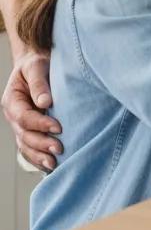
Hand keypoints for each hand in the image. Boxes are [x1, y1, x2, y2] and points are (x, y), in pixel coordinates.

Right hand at [2, 50, 62, 170]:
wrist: (36, 63)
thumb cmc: (37, 63)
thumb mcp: (36, 66)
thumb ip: (39, 83)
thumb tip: (45, 102)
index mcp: (12, 100)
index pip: (24, 117)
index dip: (40, 124)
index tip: (59, 127)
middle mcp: (14, 115)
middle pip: (24, 135)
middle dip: (41, 144)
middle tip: (60, 149)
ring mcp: (20, 125)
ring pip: (25, 145)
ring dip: (39, 156)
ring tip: (54, 163)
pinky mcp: (29, 129)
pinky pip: (30, 147)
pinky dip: (38, 158)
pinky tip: (49, 166)